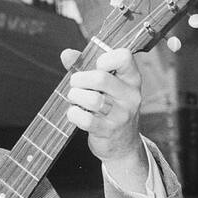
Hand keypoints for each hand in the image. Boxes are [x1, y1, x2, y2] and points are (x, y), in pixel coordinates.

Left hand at [61, 45, 146, 169]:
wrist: (122, 145)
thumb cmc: (110, 108)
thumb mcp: (105, 86)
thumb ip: (86, 67)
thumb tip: (66, 53)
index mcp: (132, 79)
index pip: (124, 57)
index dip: (104, 58)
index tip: (96, 66)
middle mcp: (130, 96)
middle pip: (100, 78)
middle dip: (79, 79)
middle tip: (75, 84)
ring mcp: (121, 115)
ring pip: (92, 99)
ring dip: (75, 96)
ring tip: (74, 98)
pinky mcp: (108, 131)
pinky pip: (85, 119)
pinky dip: (74, 114)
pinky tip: (75, 113)